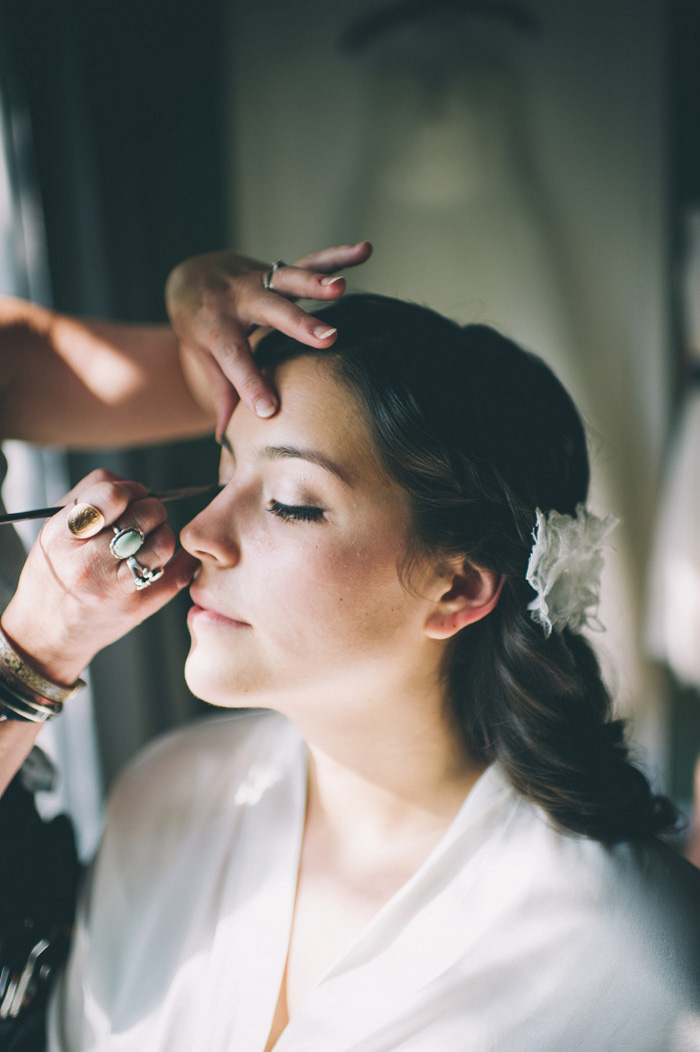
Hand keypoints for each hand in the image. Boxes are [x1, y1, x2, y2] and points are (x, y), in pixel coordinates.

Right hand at [0, 470, 197, 685]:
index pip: (110, 495)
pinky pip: (176, 573)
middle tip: (144, 517)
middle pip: (144, 515)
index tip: (130, 495)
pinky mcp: (138, 607)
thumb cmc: (53, 574)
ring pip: (163, 541)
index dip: (129, 488)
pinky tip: (170, 554)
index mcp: (62, 538)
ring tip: (149, 540)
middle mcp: (87, 563)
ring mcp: (114, 588)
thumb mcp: (54, 531)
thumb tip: (132, 486)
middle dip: (151, 508)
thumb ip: (89, 499)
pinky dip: (181, 559)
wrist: (48, 632)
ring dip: (163, 533)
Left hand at [165, 241, 371, 437]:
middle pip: (270, 311)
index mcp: (216, 328)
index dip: (251, 385)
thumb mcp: (205, 359)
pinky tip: (365, 250)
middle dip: (298, 324)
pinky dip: (338, 256)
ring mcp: (259, 280)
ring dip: (317, 283)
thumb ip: (222, 394)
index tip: (269, 410)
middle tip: (328, 338)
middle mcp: (237, 300)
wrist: (191, 275)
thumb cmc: (201, 327)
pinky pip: (311, 261)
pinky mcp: (279, 270)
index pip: (235, 359)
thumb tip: (224, 439)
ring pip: (290, 279)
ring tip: (341, 288)